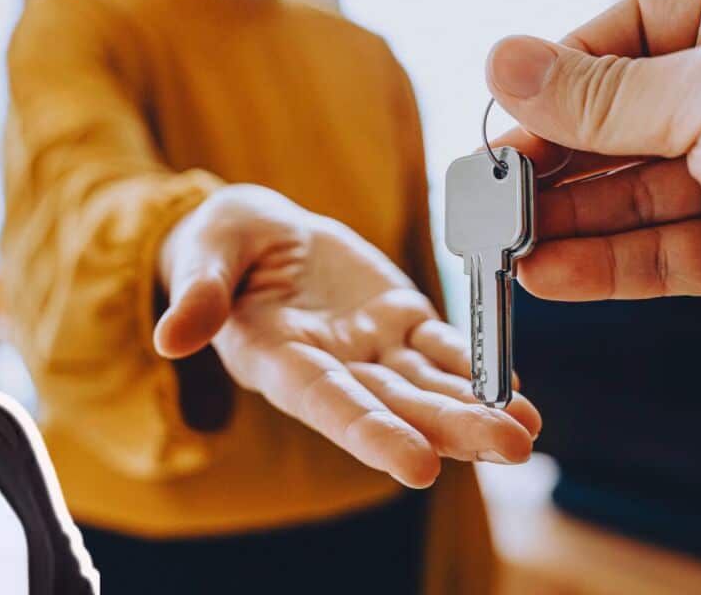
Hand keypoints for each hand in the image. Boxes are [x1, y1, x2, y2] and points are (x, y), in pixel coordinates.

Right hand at [155, 184, 541, 486]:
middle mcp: (332, 365)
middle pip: (394, 404)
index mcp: (278, 357)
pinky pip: (443, 346)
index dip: (370, 433)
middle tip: (511, 449)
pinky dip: (479, 365)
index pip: (327, 402)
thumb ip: (201, 291)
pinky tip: (516, 388)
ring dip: (478, 407)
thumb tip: (172, 337)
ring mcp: (370, 346)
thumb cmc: (222, 242)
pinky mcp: (400, 319)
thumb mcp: (206, 250)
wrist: (260, 233)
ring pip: (427, 383)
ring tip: (528, 431)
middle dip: (451, 428)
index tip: (418, 466)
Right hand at [485, 0, 700, 357]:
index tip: (495, 129)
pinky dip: (601, 269)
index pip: (612, 45)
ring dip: (560, 224)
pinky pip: (656, 258)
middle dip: (545, 165)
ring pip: (626, 199)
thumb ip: (606, 94)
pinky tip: (550, 273)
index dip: (547, 88)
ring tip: (501, 246)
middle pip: (610, 129)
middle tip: (483, 200)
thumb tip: (509, 64)